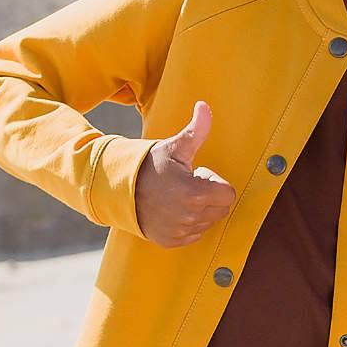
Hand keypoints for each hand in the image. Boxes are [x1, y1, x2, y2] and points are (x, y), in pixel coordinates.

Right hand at [134, 100, 236, 246]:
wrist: (118, 187)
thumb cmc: (150, 165)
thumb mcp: (174, 147)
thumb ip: (196, 130)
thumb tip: (204, 106)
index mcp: (195, 193)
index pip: (228, 194)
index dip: (214, 182)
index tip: (197, 175)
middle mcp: (190, 217)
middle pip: (221, 209)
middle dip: (209, 196)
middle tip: (186, 185)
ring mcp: (180, 231)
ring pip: (208, 222)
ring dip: (200, 211)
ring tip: (177, 197)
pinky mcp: (171, 241)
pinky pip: (194, 235)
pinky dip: (188, 224)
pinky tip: (172, 210)